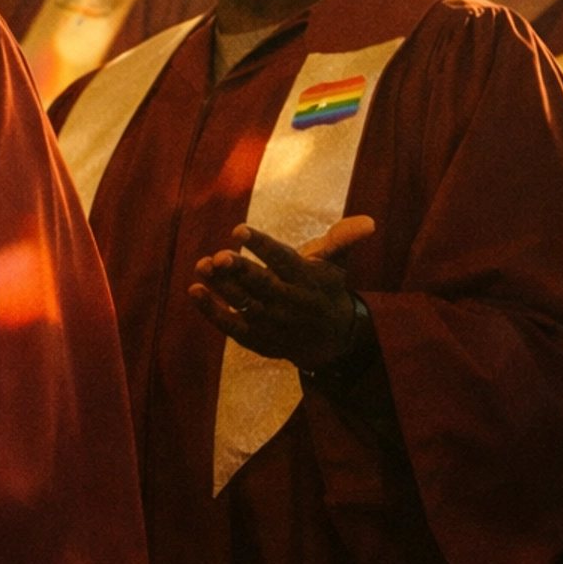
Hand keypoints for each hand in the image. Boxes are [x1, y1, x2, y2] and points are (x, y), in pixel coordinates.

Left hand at [188, 215, 375, 372]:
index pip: (284, 261)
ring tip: (202, 265)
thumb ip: (342, 240)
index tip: (238, 230)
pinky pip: (232, 326)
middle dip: (240, 272)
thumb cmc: (325, 289)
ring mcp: (272, 323)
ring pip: (245, 305)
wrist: (329, 341)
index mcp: (309, 280)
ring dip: (222, 288)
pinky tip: (194, 290)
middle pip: (264, 286)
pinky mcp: (257, 338)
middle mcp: (291, 303)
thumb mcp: (337, 264)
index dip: (262, 246)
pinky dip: (212, 311)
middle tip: (219, 256)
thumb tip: (368, 222)